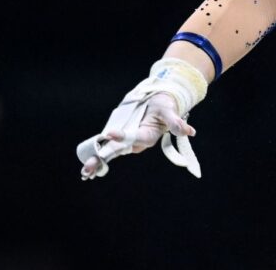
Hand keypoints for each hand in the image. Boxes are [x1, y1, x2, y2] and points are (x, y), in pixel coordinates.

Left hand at [78, 92, 195, 178]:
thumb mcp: (170, 111)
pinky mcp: (121, 138)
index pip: (134, 138)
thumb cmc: (165, 105)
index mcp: (148, 136)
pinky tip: (88, 167)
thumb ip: (176, 123)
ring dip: (97, 161)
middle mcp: (137, 142)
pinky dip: (98, 156)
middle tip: (88, 168)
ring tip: (85, 171)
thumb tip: (191, 132)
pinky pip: (108, 148)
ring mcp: (128, 141)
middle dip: (103, 159)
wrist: (160, 103)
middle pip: (118, 150)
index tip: (111, 133)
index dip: (123, 137)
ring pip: (111, 152)